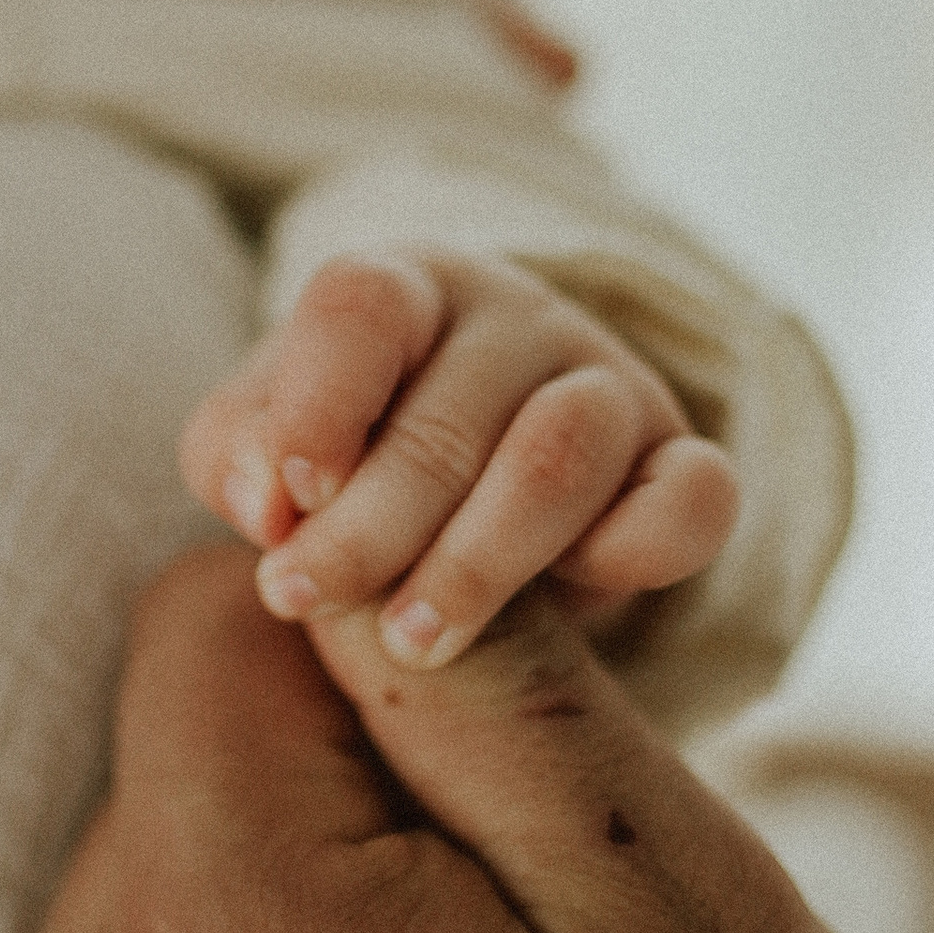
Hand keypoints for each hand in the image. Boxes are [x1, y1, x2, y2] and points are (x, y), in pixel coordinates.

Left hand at [180, 250, 740, 670]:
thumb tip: (265, 504)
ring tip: (413, 643)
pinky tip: (570, 605)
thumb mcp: (270, 445)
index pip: (363, 305)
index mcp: (408, 289)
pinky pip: (694, 497)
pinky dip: (636, 554)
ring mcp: (609, 384)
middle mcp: (516, 319)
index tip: (282, 507)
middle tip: (308, 602)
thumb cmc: (352, 454)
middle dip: (369, 525)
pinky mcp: (682, 462)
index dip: (318, 404)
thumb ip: (239, 455)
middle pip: (446, 414)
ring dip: (477, 560)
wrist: (479, 488)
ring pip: (561, 453)